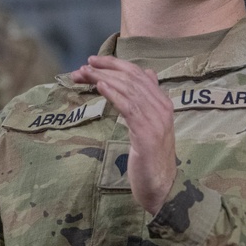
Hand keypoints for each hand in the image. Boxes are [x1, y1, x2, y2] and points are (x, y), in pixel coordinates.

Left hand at [70, 55, 175, 214]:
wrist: (160, 185)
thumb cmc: (151, 156)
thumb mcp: (151, 123)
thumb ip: (149, 99)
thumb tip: (149, 72)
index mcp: (163, 102)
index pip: (138, 73)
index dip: (115, 64)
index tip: (92, 61)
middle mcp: (162, 107)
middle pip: (130, 79)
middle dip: (104, 70)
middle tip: (82, 68)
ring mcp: (156, 120)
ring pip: (128, 90)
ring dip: (104, 79)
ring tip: (85, 74)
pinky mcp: (146, 134)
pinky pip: (129, 107)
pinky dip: (114, 94)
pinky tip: (101, 87)